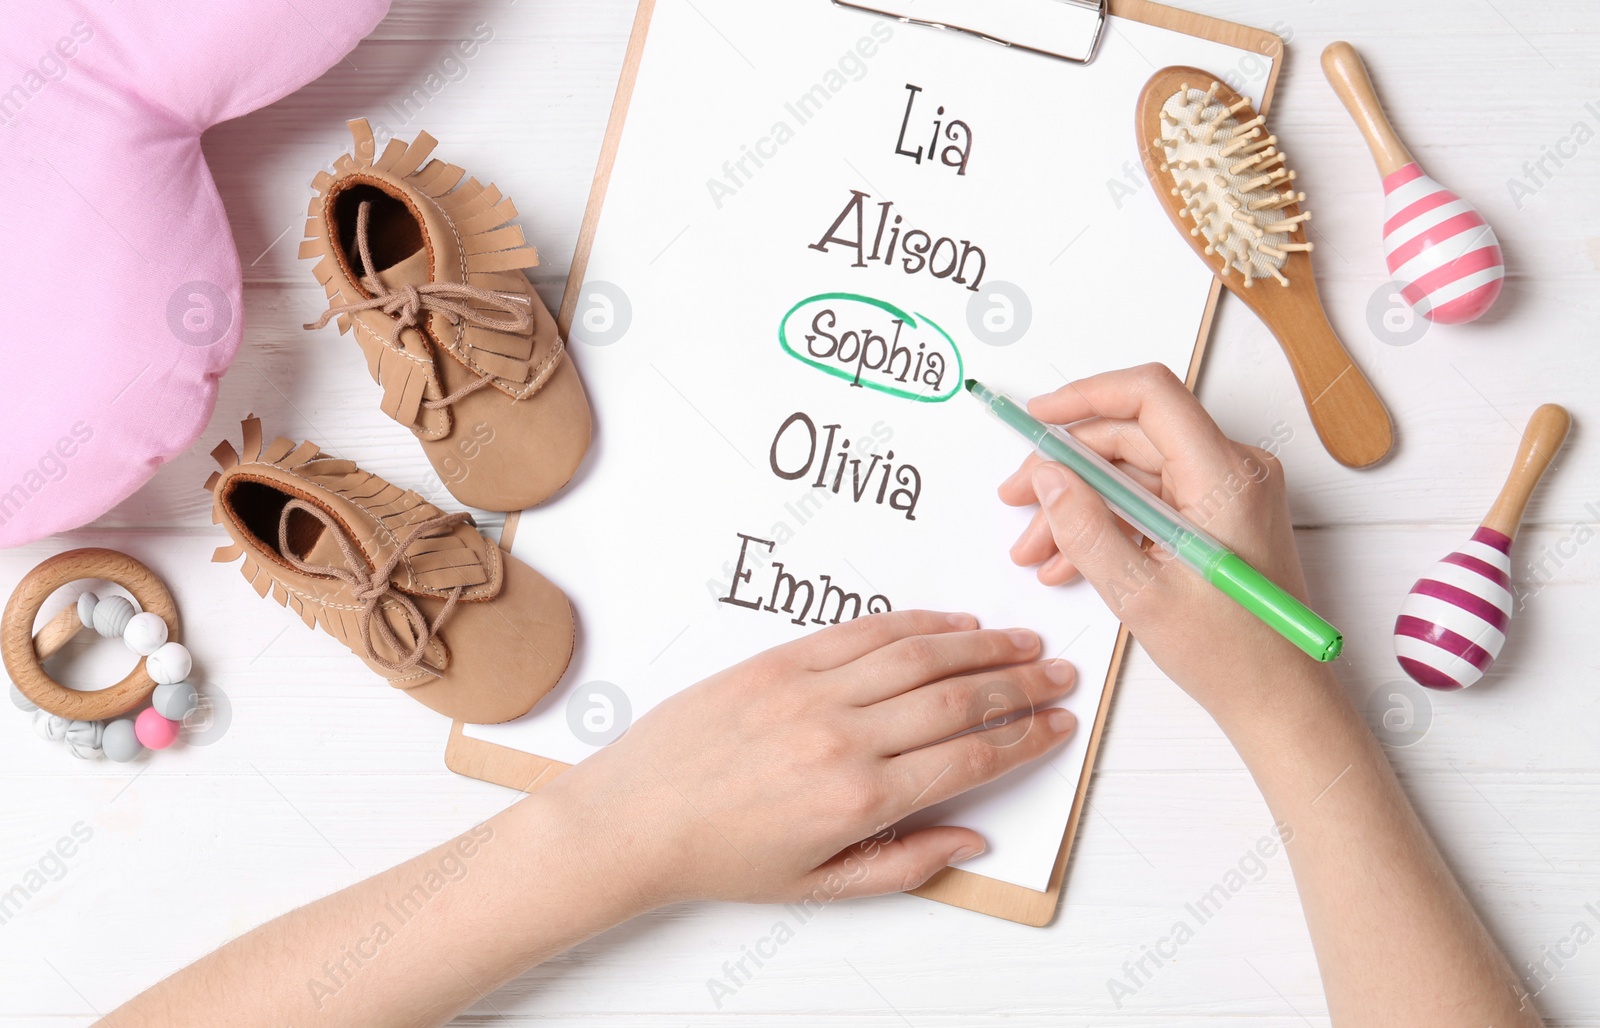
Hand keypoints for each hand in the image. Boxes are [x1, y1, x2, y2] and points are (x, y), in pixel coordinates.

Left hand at [538, 611, 1076, 908]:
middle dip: (1022, 685)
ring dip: (982, 645)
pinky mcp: (780, 660)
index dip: (1026, 737)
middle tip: (1060, 675)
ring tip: (1023, 641)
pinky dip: (917, 622)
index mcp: (858, 801)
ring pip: (920, 655)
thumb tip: (972, 837)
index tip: (1058, 725)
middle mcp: (843, 738)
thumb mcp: (819, 885)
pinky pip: (863, 632)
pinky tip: (952, 622)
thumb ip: (905, 864)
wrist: (635, 817)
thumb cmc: (721, 856)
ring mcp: (812, 691)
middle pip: (959, 699)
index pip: (971, 758)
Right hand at [999, 364, 1332, 727]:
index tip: (1038, 417)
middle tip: (1017, 501)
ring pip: (1133, 474)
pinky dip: (1107, 524)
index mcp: (1226, 476)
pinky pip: (1150, 501)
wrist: (1280, 699)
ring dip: (1079, 506)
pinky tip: (1068, 559)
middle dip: (1066, 469)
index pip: (1150, 396)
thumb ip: (1085, 528)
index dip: (1087, 396)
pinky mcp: (1217, 517)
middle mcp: (1232, 471)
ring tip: (1035, 549)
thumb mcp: (1140, 594)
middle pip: (1132, 437)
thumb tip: (1048, 478)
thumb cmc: (1233, 655)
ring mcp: (1226, 493)